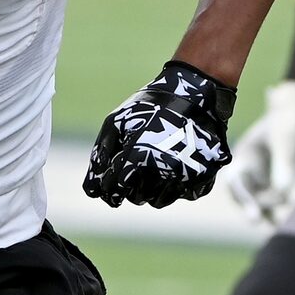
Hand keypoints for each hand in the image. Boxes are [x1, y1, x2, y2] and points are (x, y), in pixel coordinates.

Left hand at [83, 60, 237, 207]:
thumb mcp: (118, 122)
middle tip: (136, 170)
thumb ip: (102, 155)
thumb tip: (92, 189)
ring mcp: (186, 176)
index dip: (110, 192)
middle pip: (137, 197)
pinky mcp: (203, 178)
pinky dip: (175, 186)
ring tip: (154, 167)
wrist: (197, 94)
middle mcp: (163, 170)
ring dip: (151, 190)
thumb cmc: (151, 106)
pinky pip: (182, 194)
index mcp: (139, 156)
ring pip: (158, 200)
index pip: (116, 189)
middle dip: (131, 188)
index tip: (111, 191)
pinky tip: (175, 166)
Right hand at [226, 79, 294, 222]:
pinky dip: (277, 212)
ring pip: (259, 203)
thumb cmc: (289, 119)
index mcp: (243, 155)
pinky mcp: (272, 184)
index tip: (253, 217)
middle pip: (244, 195)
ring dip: (269, 210)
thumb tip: (285, 192)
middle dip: (253, 208)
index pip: (236, 181)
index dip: (242, 199)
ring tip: (283, 219)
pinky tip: (284, 224)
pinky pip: (272, 204)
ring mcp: (259, 178)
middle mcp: (247, 170)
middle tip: (261, 220)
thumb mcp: (287, 137)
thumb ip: (285, 163)